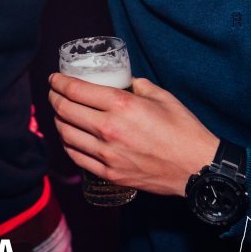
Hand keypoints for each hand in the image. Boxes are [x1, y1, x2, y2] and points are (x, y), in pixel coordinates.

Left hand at [48, 75, 217, 195]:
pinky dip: (68, 144)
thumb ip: (137, 85)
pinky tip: (70, 136)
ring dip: (58, 121)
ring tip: (60, 113)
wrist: (196, 168)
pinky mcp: (109, 173)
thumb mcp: (161, 96)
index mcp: (122, 105)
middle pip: (65, 110)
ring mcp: (107, 154)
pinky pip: (76, 156)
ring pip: (66, 134)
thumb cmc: (183, 130)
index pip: (76, 90)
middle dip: (54, 98)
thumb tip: (123, 81)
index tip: (54, 78)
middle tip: (54, 93)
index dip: (59, 82)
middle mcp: (109, 129)